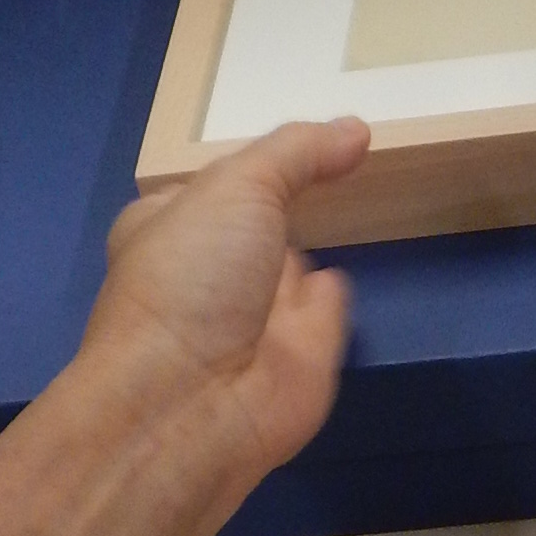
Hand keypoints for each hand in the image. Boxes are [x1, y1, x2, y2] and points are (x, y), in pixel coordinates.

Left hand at [79, 119, 369, 495]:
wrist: (195, 405)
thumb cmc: (191, 279)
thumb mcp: (238, 187)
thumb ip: (298, 152)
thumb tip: (356, 130)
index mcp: (170, 225)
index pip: (212, 182)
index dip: (250, 162)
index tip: (297, 138)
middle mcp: (210, 269)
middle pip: (257, 219)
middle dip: (287, 196)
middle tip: (339, 154)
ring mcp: (257, 313)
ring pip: (295, 259)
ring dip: (318, 235)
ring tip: (365, 189)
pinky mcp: (303, 352)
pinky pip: (328, 303)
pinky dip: (338, 290)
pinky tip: (361, 256)